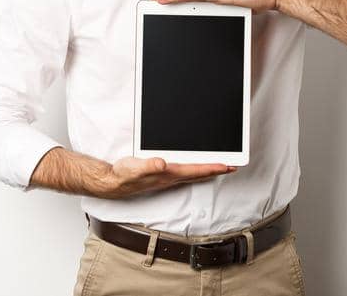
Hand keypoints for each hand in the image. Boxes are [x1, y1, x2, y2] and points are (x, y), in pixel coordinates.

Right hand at [98, 157, 235, 198]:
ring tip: (220, 167)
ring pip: (193, 174)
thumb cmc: (124, 175)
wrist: (113, 183)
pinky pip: (185, 173)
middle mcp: (171, 177)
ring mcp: (167, 178)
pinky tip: (195, 167)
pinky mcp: (162, 175)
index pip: (196, 170)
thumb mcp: (134, 167)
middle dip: (216, 170)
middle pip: (199, 173)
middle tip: (233, 167)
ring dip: (207, 170)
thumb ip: (149, 165)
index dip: (213, 167)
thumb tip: (162, 163)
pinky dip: (195, 170)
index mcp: (168, 174)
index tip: (229, 165)